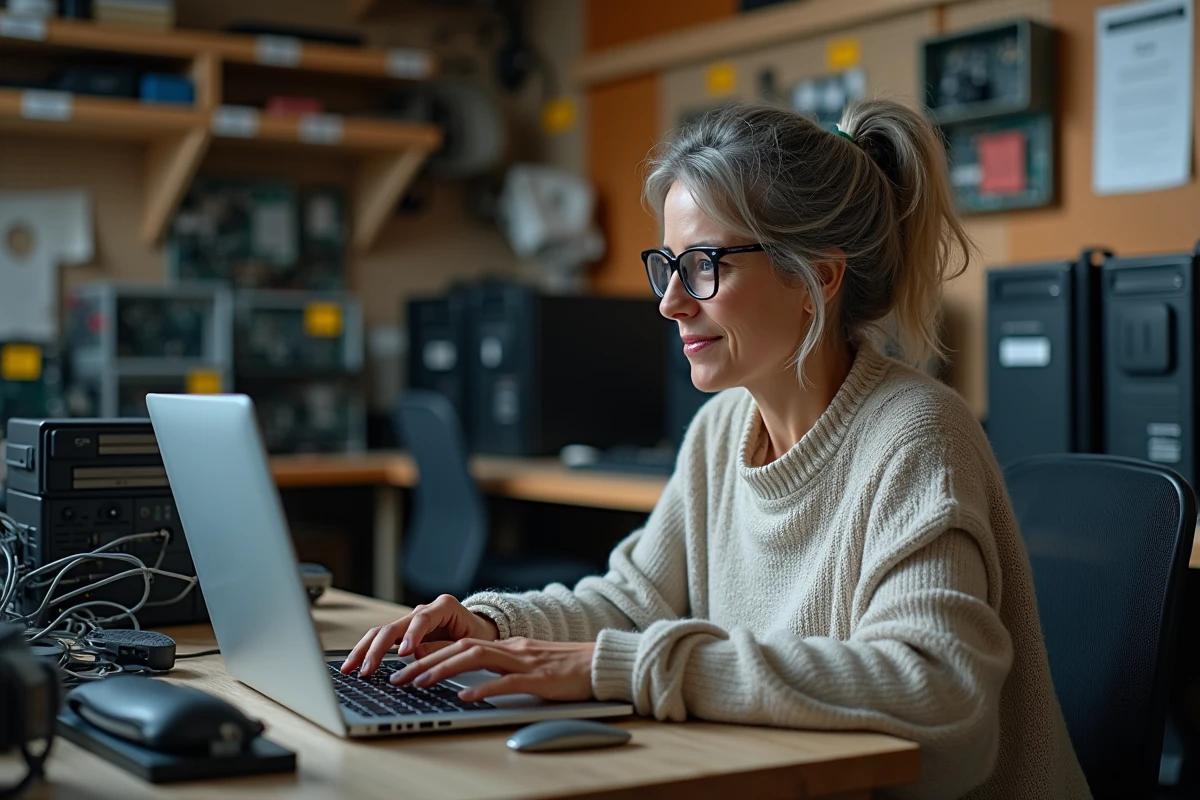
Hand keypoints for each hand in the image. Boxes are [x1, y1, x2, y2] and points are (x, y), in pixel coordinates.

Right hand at [340, 594, 499, 676]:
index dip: (411, 635)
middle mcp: (423, 610)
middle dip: (377, 648)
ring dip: (364, 650)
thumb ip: (444, 647)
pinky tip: (355, 665)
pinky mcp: (403, 632)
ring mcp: (411, 621)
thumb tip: (417, 655)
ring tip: (350, 668)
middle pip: (394, 625)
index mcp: (444, 607)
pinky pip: (382, 639)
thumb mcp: (470, 643)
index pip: (423, 619)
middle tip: (366, 669)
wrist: (479, 631)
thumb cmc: (478, 637)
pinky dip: (367, 651)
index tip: (403, 653)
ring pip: (381, 631)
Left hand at [391, 637, 596, 702]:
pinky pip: (507, 682)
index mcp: (508, 646)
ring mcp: (525, 662)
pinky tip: (466, 698)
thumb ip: (503, 670)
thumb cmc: (567, 669)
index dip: (431, 653)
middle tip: (400, 677)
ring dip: (445, 670)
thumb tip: (473, 684)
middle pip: (461, 648)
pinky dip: (484, 689)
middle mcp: (512, 649)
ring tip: (421, 682)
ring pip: (477, 659)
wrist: (602, 664)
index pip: (461, 644)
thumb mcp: (529, 665)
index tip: (406, 664)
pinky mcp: (540, 678)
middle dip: (427, 661)